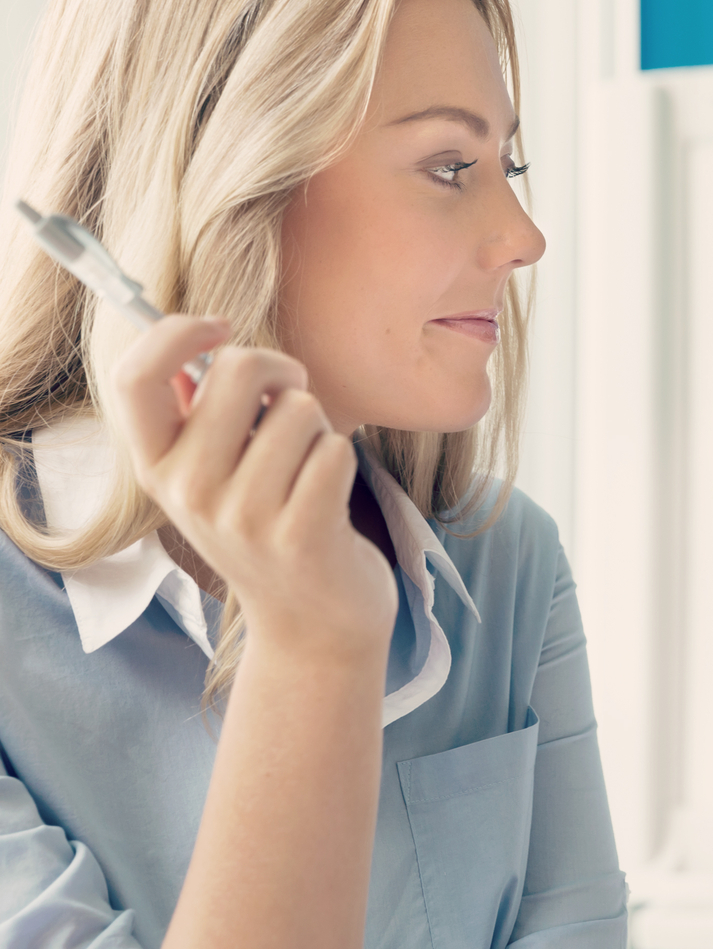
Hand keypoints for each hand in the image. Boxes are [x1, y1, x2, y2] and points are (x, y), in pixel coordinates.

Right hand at [106, 314, 395, 657]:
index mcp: (156, 466)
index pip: (133, 377)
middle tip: (294, 402)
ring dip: (318, 427)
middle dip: (282, 371)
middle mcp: (189, 491)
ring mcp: (243, 517)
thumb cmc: (269, 523)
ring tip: (309, 468)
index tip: (220, 327)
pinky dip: (342, 459)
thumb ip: (200, 414)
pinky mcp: (300, 535)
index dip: (177, 333)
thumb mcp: (212, 475)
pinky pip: (335, 450)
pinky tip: (329, 496)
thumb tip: (204, 340)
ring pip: (299, 409)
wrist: (311, 622)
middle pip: (237, 369)